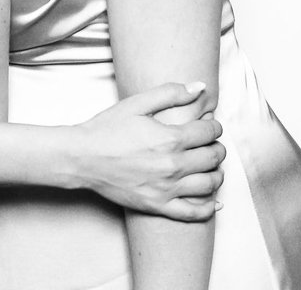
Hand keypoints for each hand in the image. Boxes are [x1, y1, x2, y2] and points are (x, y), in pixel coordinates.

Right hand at [71, 82, 224, 220]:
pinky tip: (213, 202)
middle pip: (213, 158)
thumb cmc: (107, 129)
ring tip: (210, 167)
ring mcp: (166, 188)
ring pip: (209, 184)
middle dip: (217, 148)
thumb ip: (170, 93)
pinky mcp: (158, 205)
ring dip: (217, 174)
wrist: (82, 158)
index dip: (214, 126)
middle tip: (212, 145)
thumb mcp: (136, 103)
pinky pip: (194, 212)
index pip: (209, 132)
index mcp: (169, 138)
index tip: (210, 125)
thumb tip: (200, 87)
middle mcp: (172, 165)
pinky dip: (208, 208)